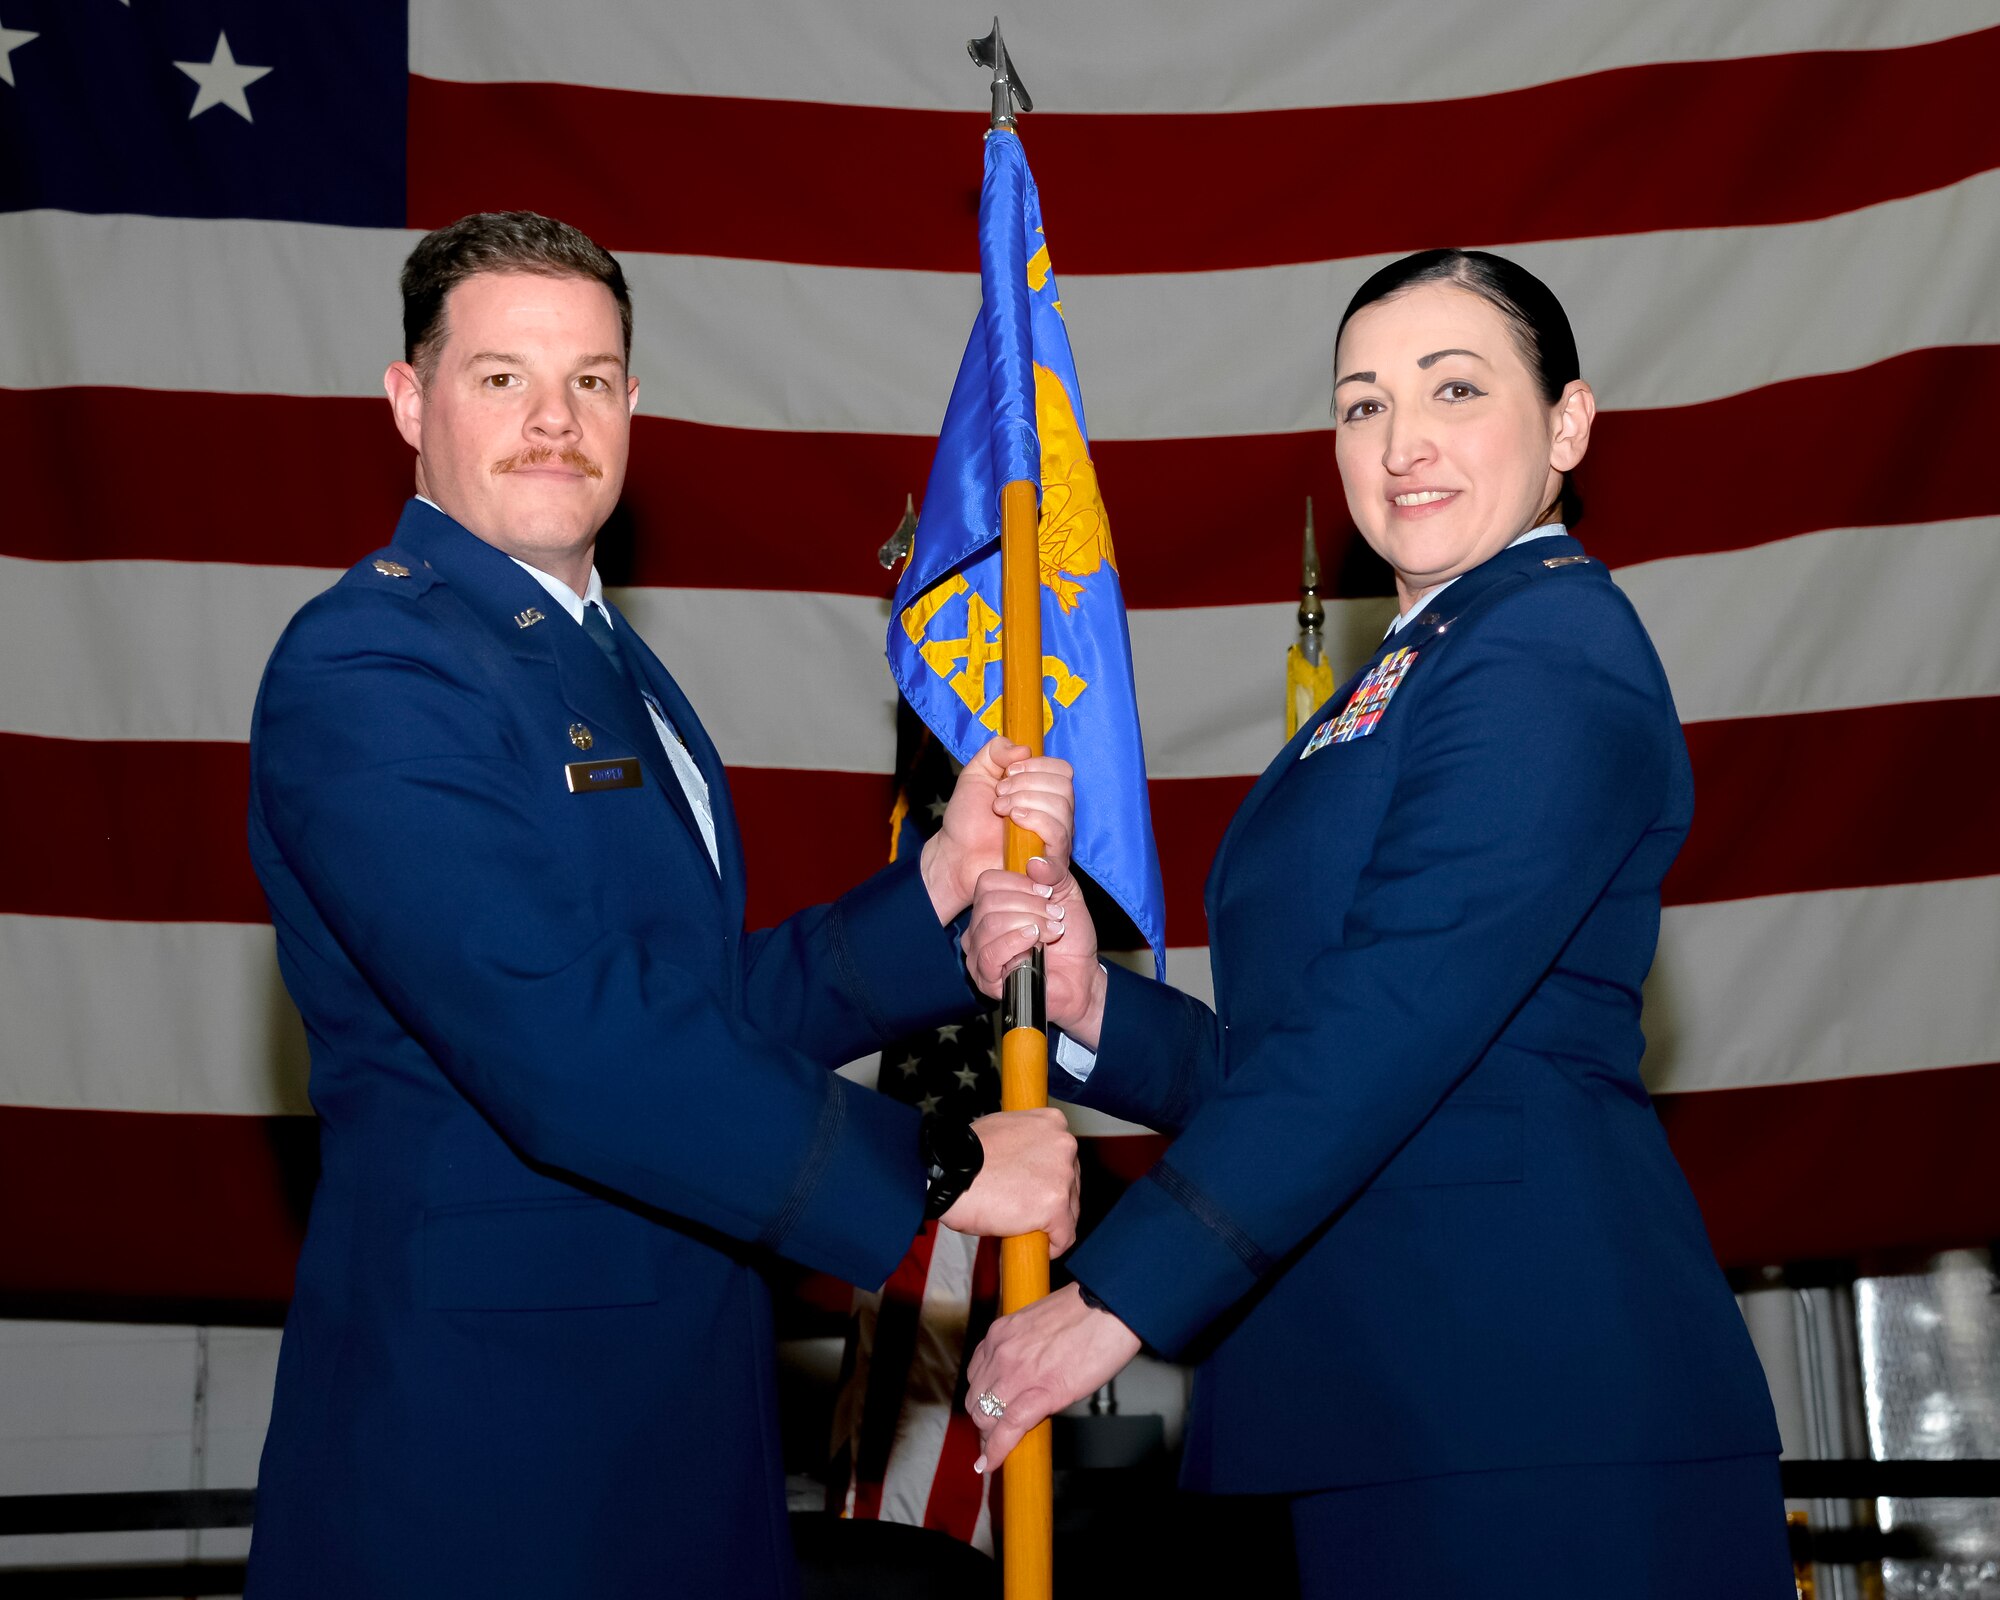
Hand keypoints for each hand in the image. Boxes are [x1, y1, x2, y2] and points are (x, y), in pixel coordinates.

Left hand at [920, 738, 1075, 922]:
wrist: (956, 854)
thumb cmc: (969, 819)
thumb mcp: (976, 773)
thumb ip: (996, 751)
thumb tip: (1024, 749)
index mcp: (1044, 792)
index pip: (1062, 770)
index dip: (1037, 765)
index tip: (1007, 772)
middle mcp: (1056, 814)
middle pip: (1064, 787)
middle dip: (1027, 784)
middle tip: (999, 796)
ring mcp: (1056, 839)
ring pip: (1062, 808)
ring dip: (1025, 802)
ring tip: (1001, 810)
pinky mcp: (1051, 862)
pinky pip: (1060, 837)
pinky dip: (1038, 823)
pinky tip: (1015, 822)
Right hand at [939, 1108, 1079, 1256]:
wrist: (948, 1173)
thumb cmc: (964, 1154)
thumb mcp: (1003, 1130)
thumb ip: (1026, 1143)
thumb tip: (1030, 1163)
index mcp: (1053, 1123)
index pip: (1065, 1158)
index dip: (1049, 1179)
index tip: (1035, 1192)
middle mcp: (1065, 1144)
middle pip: (1072, 1185)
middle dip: (1052, 1202)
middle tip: (1025, 1212)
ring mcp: (1062, 1175)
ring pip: (1070, 1212)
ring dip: (1050, 1224)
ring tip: (1023, 1227)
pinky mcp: (1056, 1205)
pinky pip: (1065, 1237)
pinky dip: (1052, 1246)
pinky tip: (1036, 1246)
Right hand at [963, 856, 1107, 1048]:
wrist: (1082, 976)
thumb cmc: (1071, 939)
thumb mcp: (1067, 894)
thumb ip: (1054, 872)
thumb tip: (1034, 861)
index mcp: (993, 906)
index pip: (987, 882)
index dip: (1019, 882)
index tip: (1047, 892)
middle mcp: (980, 928)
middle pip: (988, 901)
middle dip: (1029, 905)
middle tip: (1055, 915)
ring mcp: (979, 954)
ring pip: (990, 924)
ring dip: (1028, 923)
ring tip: (1052, 931)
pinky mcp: (986, 979)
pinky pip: (989, 953)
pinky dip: (1015, 942)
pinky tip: (1034, 940)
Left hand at [964, 1283, 1142, 1471]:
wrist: (1109, 1308)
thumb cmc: (1084, 1312)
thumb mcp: (1038, 1325)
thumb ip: (1023, 1348)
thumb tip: (1026, 1373)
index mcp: (1000, 1333)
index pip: (976, 1375)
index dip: (982, 1398)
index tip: (987, 1411)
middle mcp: (1001, 1352)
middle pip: (976, 1400)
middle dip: (984, 1420)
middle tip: (996, 1434)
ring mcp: (1016, 1373)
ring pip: (986, 1417)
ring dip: (991, 1435)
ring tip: (998, 1449)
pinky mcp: (1040, 1392)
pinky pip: (1008, 1428)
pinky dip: (996, 1450)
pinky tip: (991, 1463)